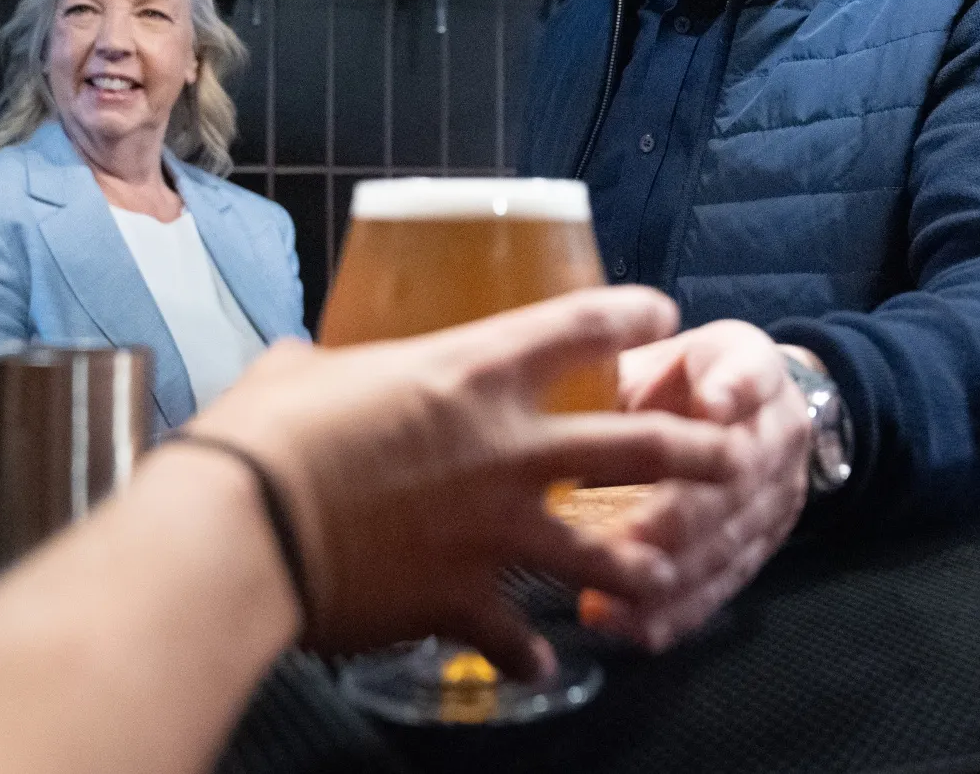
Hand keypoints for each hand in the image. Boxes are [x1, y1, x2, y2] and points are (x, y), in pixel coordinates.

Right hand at [186, 287, 745, 680]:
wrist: (245, 528)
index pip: (580, 325)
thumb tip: (297, 365)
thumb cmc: (264, 435)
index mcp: (472, 372)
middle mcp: (505, 448)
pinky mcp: (465, 599)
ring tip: (667, 575)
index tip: (662, 316)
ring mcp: (495, 529)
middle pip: (635, 446)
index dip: (632, 315)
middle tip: (733, 456)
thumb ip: (318, 368)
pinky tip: (541, 664)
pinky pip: (517, 636)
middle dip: (697, 452)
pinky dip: (529, 654)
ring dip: (643, 566)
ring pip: (605, 553)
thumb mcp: (299, 375)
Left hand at [583, 320, 811, 650]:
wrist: (742, 404)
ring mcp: (781, 492)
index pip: (754, 374)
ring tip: (607, 599)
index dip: (734, 390)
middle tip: (622, 540)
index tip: (708, 403)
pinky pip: (728, 580)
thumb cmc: (677, 376)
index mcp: (754, 367)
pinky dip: (682, 610)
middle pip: (740, 475)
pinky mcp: (766, 543)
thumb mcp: (658, 352)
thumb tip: (575, 397)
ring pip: (732, 539)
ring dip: (672, 575)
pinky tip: (636, 630)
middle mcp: (781, 430)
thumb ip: (627, 372)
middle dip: (680, 512)